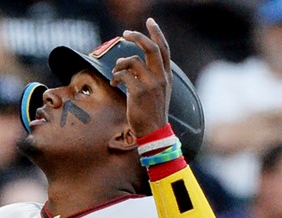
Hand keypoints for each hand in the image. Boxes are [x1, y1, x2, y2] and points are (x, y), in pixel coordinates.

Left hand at [110, 18, 172, 138]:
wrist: (154, 132)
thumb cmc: (151, 112)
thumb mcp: (156, 91)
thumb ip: (147, 75)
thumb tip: (127, 61)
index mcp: (166, 76)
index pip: (164, 49)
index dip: (157, 33)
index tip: (149, 21)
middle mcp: (161, 78)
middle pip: (151, 48)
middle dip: (138, 37)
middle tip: (125, 33)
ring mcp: (151, 84)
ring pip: (133, 60)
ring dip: (120, 63)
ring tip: (116, 72)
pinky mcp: (139, 92)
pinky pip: (124, 75)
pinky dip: (116, 77)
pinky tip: (115, 84)